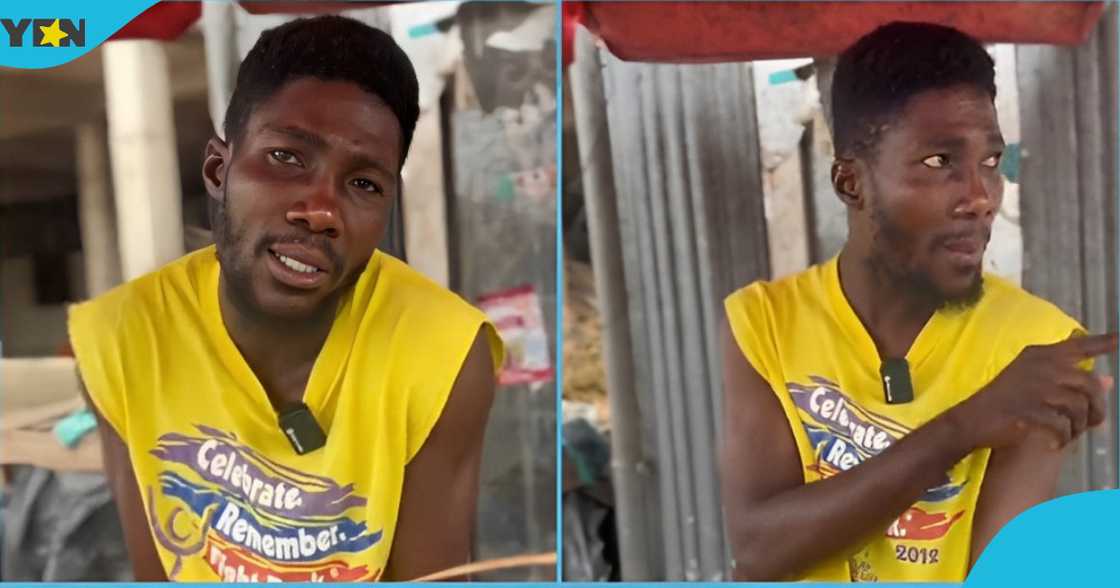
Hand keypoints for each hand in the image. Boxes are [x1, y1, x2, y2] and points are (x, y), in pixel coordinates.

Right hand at [949, 333, 1117, 450]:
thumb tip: (1108, 382)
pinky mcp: (1031, 411)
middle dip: (1097, 407)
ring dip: (1079, 426)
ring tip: (1068, 434)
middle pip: (1088, 384)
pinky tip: (1055, 442)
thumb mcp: (1032, 381)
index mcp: (1039, 356)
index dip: (1102, 343)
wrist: (972, 419)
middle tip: (1094, 422)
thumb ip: (1068, 380)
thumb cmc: (1002, 399)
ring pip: (1079, 407)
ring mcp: (1036, 389)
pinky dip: (1063, 438)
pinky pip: (1063, 426)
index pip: (1077, 345)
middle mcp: (1040, 368)